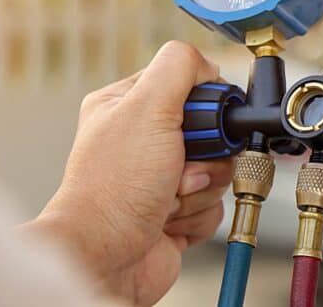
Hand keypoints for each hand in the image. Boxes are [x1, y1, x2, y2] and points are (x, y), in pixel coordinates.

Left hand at [22, 41, 234, 305]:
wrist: (105, 257)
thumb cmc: (113, 187)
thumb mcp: (147, 107)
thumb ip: (179, 67)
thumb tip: (208, 65)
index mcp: (128, 106)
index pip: (187, 83)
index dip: (204, 104)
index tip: (200, 122)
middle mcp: (144, 141)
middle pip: (212, 131)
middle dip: (206, 154)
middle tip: (181, 164)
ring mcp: (161, 178)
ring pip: (218, 169)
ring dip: (201, 186)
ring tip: (169, 196)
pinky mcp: (177, 211)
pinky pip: (215, 203)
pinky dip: (198, 214)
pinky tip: (170, 218)